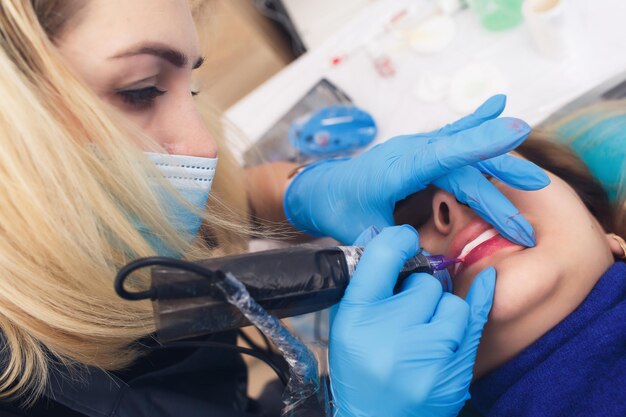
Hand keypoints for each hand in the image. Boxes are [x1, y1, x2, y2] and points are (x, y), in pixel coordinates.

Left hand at [283, 95, 548, 244]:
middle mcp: (408, 152)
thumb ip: (396, 246)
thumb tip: (430, 266)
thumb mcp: (362, 234)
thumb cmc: (339, 209)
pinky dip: (476, 125)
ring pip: (464, 150)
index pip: (441, 155)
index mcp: (393, 170)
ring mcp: (414, 147)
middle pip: (462, 162)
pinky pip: (452, 136)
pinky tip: (498, 105)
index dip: (477, 143)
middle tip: (537, 190)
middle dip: (500, 180)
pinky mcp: (419, 150)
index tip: (515, 129)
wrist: (322, 188)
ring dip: (499, 160)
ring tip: (534, 177)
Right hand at [329, 226, 494, 416]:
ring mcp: (425, 356)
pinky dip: (480, 300)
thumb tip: (382, 234)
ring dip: (440, 309)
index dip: (396, 241)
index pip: (381, 258)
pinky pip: (475, 322)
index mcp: (355, 317)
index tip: (403, 239)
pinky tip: (489, 280)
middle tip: (405, 314)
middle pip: (424, 283)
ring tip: (423, 331)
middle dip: (417, 292)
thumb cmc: (358, 369)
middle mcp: (389, 334)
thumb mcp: (346, 324)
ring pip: (452, 303)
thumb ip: (364, 280)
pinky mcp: (452, 374)